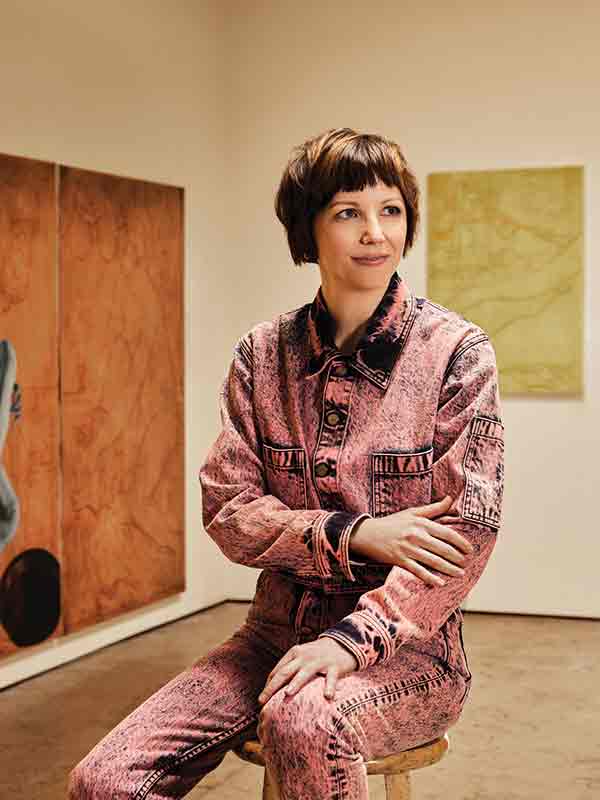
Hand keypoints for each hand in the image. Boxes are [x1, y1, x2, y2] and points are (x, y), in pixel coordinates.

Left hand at [258, 638, 357, 704]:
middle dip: (272, 687)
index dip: (268, 686)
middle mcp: (304, 657)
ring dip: (296, 683)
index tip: (261, 700)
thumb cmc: (317, 655)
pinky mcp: (334, 667)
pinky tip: (327, 696)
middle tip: (262, 701)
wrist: (343, 643)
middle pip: (285, 672)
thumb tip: (273, 688)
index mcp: (294, 653)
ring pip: (305, 673)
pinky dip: (329, 687)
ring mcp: (319, 661)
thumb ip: (290, 668)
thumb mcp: (302, 657)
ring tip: (287, 693)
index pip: (277, 671)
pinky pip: (331, 678)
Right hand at [350, 496, 473, 586]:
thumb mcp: (412, 512)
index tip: (469, 549)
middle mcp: (416, 536)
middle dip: (457, 558)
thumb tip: (450, 499)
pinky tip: (440, 583)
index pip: (447, 534)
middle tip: (466, 563)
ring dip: (449, 569)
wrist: (368, 533)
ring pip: (434, 561)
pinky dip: (430, 578)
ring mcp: (408, 549)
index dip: (461, 542)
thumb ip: (433, 508)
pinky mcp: (400, 560)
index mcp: (421, 523)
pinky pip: (418, 571)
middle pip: (443, 549)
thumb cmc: (392, 522)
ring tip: (460, 573)